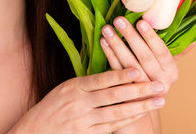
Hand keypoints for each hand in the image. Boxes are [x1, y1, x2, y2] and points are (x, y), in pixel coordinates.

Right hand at [9, 68, 165, 133]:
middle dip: (140, 90)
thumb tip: (116, 72)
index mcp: (74, 87)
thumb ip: (89, 83)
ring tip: (159, 100)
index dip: (121, 74)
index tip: (140, 69)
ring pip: (117, 113)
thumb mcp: (67, 88)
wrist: (35, 131)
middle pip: (114, 96)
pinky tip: (142, 113)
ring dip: (141, 106)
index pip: (101, 79)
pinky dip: (128, 119)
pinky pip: (112, 127)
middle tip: (160, 84)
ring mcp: (83, 122)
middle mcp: (79, 104)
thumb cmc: (54, 106)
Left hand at [100, 17, 179, 93]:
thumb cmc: (154, 73)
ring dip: (116, 44)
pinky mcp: (127, 94)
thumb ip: (171, 48)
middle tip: (119, 20)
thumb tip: (183, 31)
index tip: (140, 22)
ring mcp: (143, 91)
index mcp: (171, 73)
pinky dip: (109, 55)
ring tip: (107, 29)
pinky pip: (116, 72)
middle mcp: (160, 83)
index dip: (151, 37)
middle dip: (130, 37)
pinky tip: (103, 42)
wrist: (143, 105)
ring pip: (128, 65)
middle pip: (144, 58)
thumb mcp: (164, 62)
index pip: (162, 52)